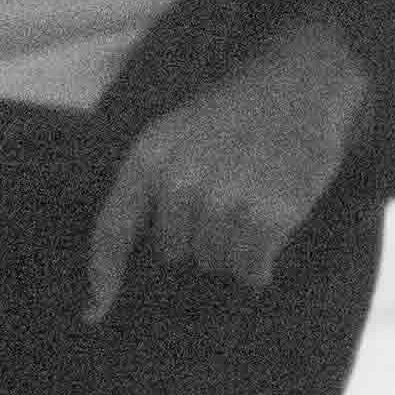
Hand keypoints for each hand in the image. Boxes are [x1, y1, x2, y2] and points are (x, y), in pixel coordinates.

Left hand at [82, 18, 371, 322]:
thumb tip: (136, 255)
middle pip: (174, 252)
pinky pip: (252, 268)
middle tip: (228, 193)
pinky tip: (273, 224)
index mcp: (150, 156)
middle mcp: (181, 181)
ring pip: (216, 263)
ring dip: (234, 247)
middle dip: (197, 236)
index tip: (95, 313)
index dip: (102, 275)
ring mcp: (225, 200)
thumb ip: (153, 183)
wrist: (300, 81)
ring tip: (253, 201)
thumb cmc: (235, 113)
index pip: (112, 229)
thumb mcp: (176, 131)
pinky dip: (261, 262)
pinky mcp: (268, 216)